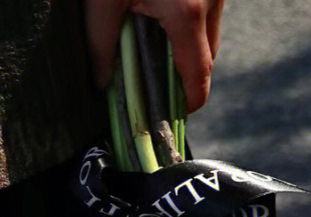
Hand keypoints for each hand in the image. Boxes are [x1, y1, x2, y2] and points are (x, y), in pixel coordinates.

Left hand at [85, 1, 225, 112]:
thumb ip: (100, 42)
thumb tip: (101, 82)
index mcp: (186, 13)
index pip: (199, 76)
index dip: (187, 102)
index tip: (169, 112)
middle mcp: (210, 0)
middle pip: (208, 57)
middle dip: (184, 73)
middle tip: (152, 76)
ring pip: (208, 32)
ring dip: (188, 45)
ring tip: (152, 41)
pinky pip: (205, 10)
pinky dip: (188, 20)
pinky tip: (160, 12)